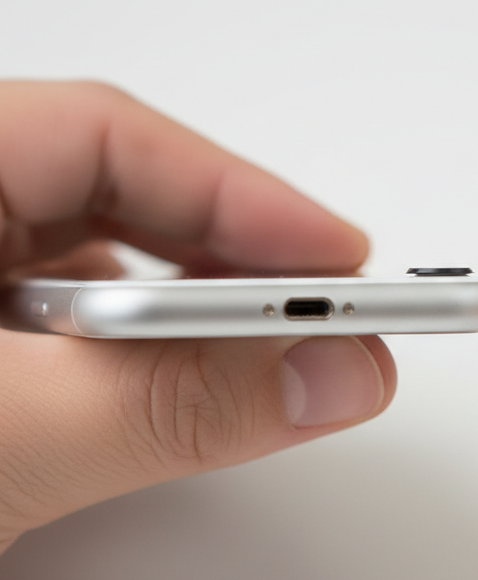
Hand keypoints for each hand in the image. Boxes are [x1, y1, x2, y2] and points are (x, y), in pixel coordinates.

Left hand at [0, 81, 395, 553]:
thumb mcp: (7, 443)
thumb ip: (171, 402)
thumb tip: (338, 370)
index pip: (104, 136)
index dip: (240, 195)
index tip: (342, 260)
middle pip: (114, 196)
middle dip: (229, 259)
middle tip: (330, 314)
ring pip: (97, 262)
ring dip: (190, 312)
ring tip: (267, 354)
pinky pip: (74, 323)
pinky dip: (142, 355)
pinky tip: (172, 388)